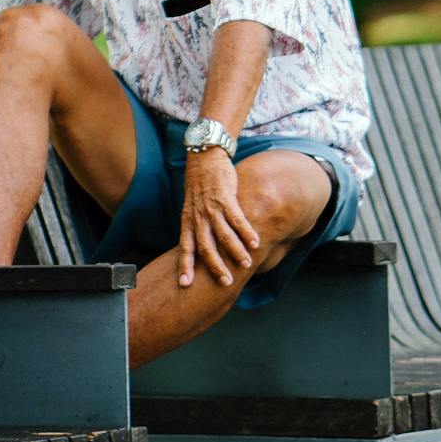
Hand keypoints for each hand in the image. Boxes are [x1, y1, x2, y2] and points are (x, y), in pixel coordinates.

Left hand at [175, 147, 259, 290]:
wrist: (205, 157)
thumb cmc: (199, 186)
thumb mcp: (191, 208)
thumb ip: (197, 227)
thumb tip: (205, 249)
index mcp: (188, 221)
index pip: (184, 247)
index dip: (184, 265)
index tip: (184, 284)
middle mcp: (198, 217)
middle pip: (205, 246)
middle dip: (215, 266)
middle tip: (226, 282)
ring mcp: (212, 208)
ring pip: (224, 235)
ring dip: (236, 251)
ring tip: (246, 264)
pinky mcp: (226, 198)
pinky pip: (238, 218)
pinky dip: (247, 232)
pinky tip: (256, 242)